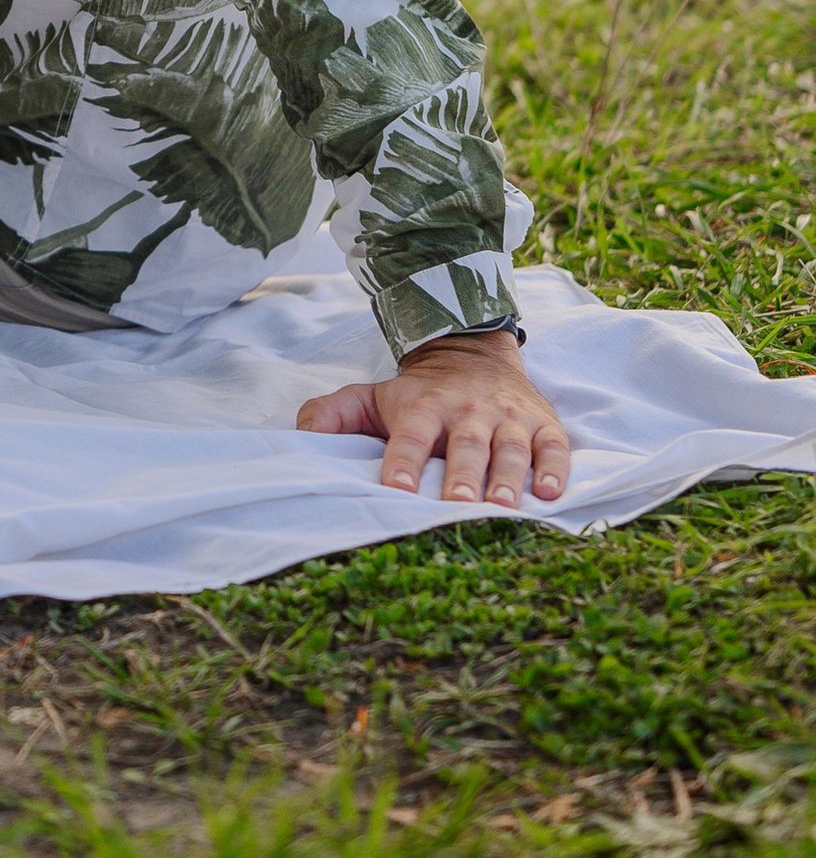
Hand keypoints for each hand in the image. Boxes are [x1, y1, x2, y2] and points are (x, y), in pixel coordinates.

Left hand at [296, 330, 570, 506]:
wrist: (473, 351)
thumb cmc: (417, 392)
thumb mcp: (371, 396)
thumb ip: (332, 414)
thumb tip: (301, 438)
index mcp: (423, 406)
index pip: (409, 436)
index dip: (402, 463)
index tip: (397, 492)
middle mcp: (467, 410)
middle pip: (465, 445)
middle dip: (463, 476)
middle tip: (459, 506)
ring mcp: (507, 416)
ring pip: (510, 447)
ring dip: (509, 477)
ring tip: (505, 505)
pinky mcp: (542, 423)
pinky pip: (554, 446)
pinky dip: (556, 468)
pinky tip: (552, 493)